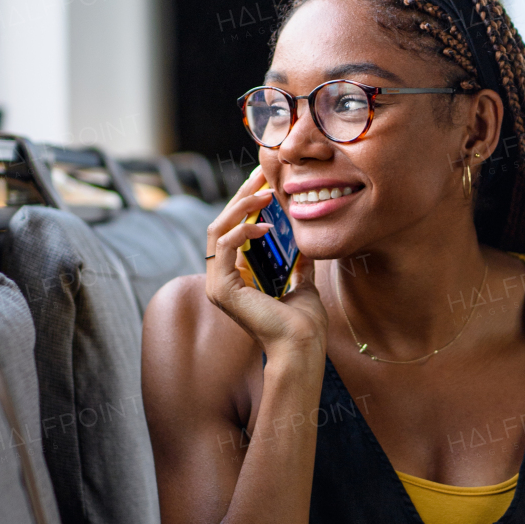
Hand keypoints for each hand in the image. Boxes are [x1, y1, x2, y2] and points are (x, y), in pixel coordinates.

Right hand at [204, 166, 327, 361]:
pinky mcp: (221, 289)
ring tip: (265, 194)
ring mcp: (218, 285)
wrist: (302, 348)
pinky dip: (244, 230)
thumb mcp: (303, 284)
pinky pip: (224, 246)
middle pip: (222, 224)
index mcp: (237, 278)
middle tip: (261, 175)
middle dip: (241, 196)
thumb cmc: (303, 325)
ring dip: (241, 207)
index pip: (233, 231)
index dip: (246, 204)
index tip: (265, 183)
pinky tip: (268, 225)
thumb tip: (306, 245)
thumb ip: (299, 265)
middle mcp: (222, 280)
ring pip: (218, 230)